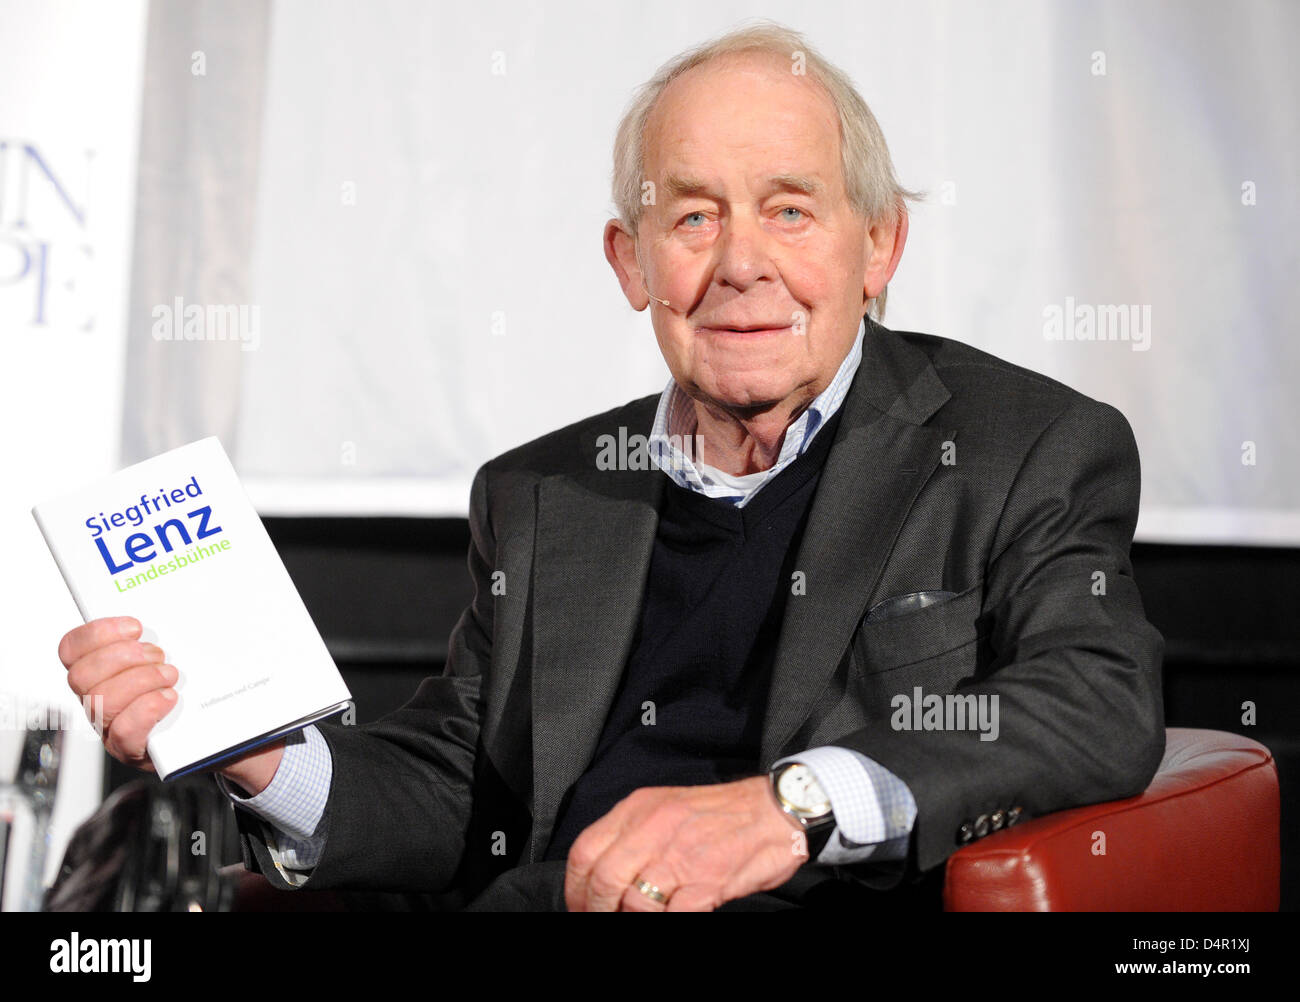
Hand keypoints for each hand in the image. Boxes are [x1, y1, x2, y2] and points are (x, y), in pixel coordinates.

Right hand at [58, 616, 283, 791]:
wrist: (219, 729)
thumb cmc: (195, 689)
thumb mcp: (179, 651)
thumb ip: (166, 632)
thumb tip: (182, 599)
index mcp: (103, 671)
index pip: (72, 649)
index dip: (97, 633)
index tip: (135, 626)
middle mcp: (100, 699)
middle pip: (81, 676)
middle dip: (123, 658)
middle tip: (158, 655)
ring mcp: (112, 726)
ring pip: (101, 702)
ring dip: (140, 681)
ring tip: (170, 677)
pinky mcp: (133, 750)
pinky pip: (123, 732)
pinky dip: (147, 709)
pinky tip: (169, 699)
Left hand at [564, 776, 807, 911]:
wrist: (776, 811)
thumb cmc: (723, 812)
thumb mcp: (667, 807)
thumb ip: (635, 833)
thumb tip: (604, 873)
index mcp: (640, 808)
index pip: (585, 850)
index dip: (576, 887)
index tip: (581, 905)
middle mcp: (655, 828)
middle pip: (603, 880)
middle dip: (599, 910)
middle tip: (607, 918)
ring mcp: (681, 855)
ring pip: (634, 902)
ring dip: (635, 918)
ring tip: (646, 916)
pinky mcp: (707, 881)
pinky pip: (672, 915)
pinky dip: (667, 921)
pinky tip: (676, 914)